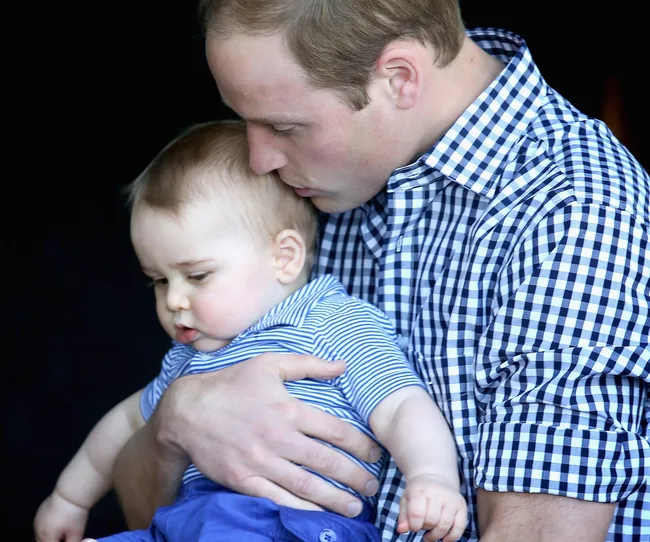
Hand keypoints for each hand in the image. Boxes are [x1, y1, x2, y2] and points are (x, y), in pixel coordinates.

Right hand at [34, 491, 88, 541]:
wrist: (72, 492)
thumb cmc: (74, 513)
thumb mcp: (76, 533)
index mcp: (45, 536)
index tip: (67, 539)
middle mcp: (37, 529)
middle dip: (52, 541)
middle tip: (64, 537)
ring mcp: (37, 519)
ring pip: (40, 535)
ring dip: (49, 536)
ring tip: (63, 530)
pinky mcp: (40, 511)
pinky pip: (41, 525)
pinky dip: (48, 528)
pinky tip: (59, 522)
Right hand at [156, 353, 381, 516]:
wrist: (187, 410)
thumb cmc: (232, 384)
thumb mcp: (269, 364)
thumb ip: (308, 365)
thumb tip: (343, 365)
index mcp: (289, 409)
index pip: (336, 431)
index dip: (361, 446)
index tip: (376, 454)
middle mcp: (278, 438)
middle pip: (327, 463)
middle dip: (356, 478)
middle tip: (375, 487)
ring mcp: (260, 462)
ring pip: (307, 487)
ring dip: (335, 500)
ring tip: (356, 508)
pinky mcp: (244, 481)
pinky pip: (278, 500)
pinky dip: (302, 511)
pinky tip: (319, 516)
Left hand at [396, 474, 466, 541]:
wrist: (435, 477)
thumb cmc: (418, 492)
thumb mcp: (406, 500)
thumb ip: (403, 516)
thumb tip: (401, 530)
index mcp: (420, 490)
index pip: (417, 514)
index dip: (414, 526)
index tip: (414, 527)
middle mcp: (437, 492)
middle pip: (431, 521)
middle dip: (425, 528)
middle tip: (423, 526)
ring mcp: (451, 499)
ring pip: (445, 525)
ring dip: (436, 535)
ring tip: (431, 535)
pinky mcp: (461, 505)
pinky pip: (460, 527)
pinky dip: (452, 537)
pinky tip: (444, 538)